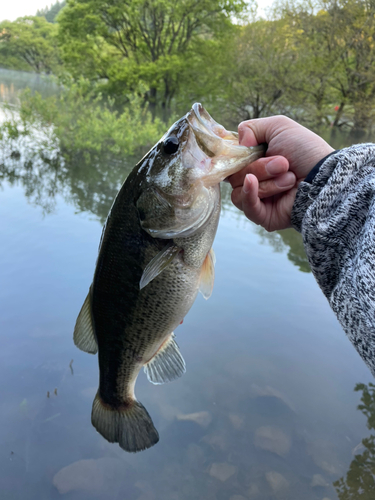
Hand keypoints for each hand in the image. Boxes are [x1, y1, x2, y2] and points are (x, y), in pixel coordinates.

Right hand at [229, 116, 333, 230]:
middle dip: (259, 167)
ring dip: (265, 181)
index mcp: (253, 161)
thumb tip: (238, 144)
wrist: (324, 176)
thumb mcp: (278, 126)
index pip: (229, 161)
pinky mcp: (262, 216)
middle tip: (283, 164)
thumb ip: (251, 127)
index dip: (234, 156)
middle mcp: (252, 180)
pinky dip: (248, 193)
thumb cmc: (306, 150)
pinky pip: (245, 206)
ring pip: (238, 191)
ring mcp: (257, 199)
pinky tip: (253, 183)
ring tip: (289, 178)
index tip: (246, 149)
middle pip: (234, 176)